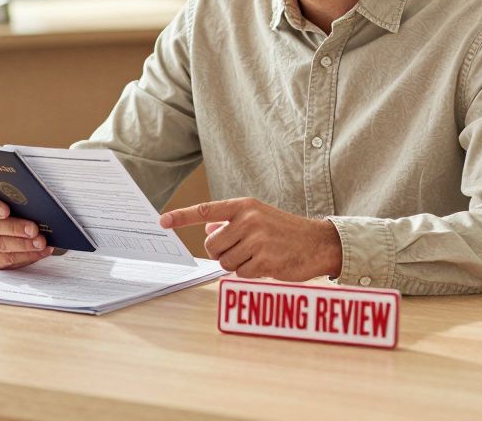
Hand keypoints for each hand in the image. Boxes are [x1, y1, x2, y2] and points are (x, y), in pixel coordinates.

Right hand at [0, 188, 53, 269]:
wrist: (9, 222)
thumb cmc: (11, 205)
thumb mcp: (10, 198)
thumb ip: (15, 198)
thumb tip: (33, 204)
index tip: (6, 211)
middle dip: (15, 229)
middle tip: (33, 230)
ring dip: (23, 245)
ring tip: (40, 243)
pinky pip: (6, 260)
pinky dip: (27, 256)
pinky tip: (41, 251)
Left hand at [159, 197, 340, 280]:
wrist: (318, 243)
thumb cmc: (285, 231)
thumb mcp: (258, 218)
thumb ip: (231, 223)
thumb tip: (207, 231)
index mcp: (244, 206)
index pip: (206, 211)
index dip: (181, 217)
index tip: (162, 220)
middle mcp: (248, 220)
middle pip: (212, 246)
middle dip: (222, 253)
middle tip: (243, 250)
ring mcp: (257, 240)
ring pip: (225, 262)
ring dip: (238, 265)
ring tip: (259, 256)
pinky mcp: (265, 261)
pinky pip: (241, 274)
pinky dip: (251, 274)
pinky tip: (267, 264)